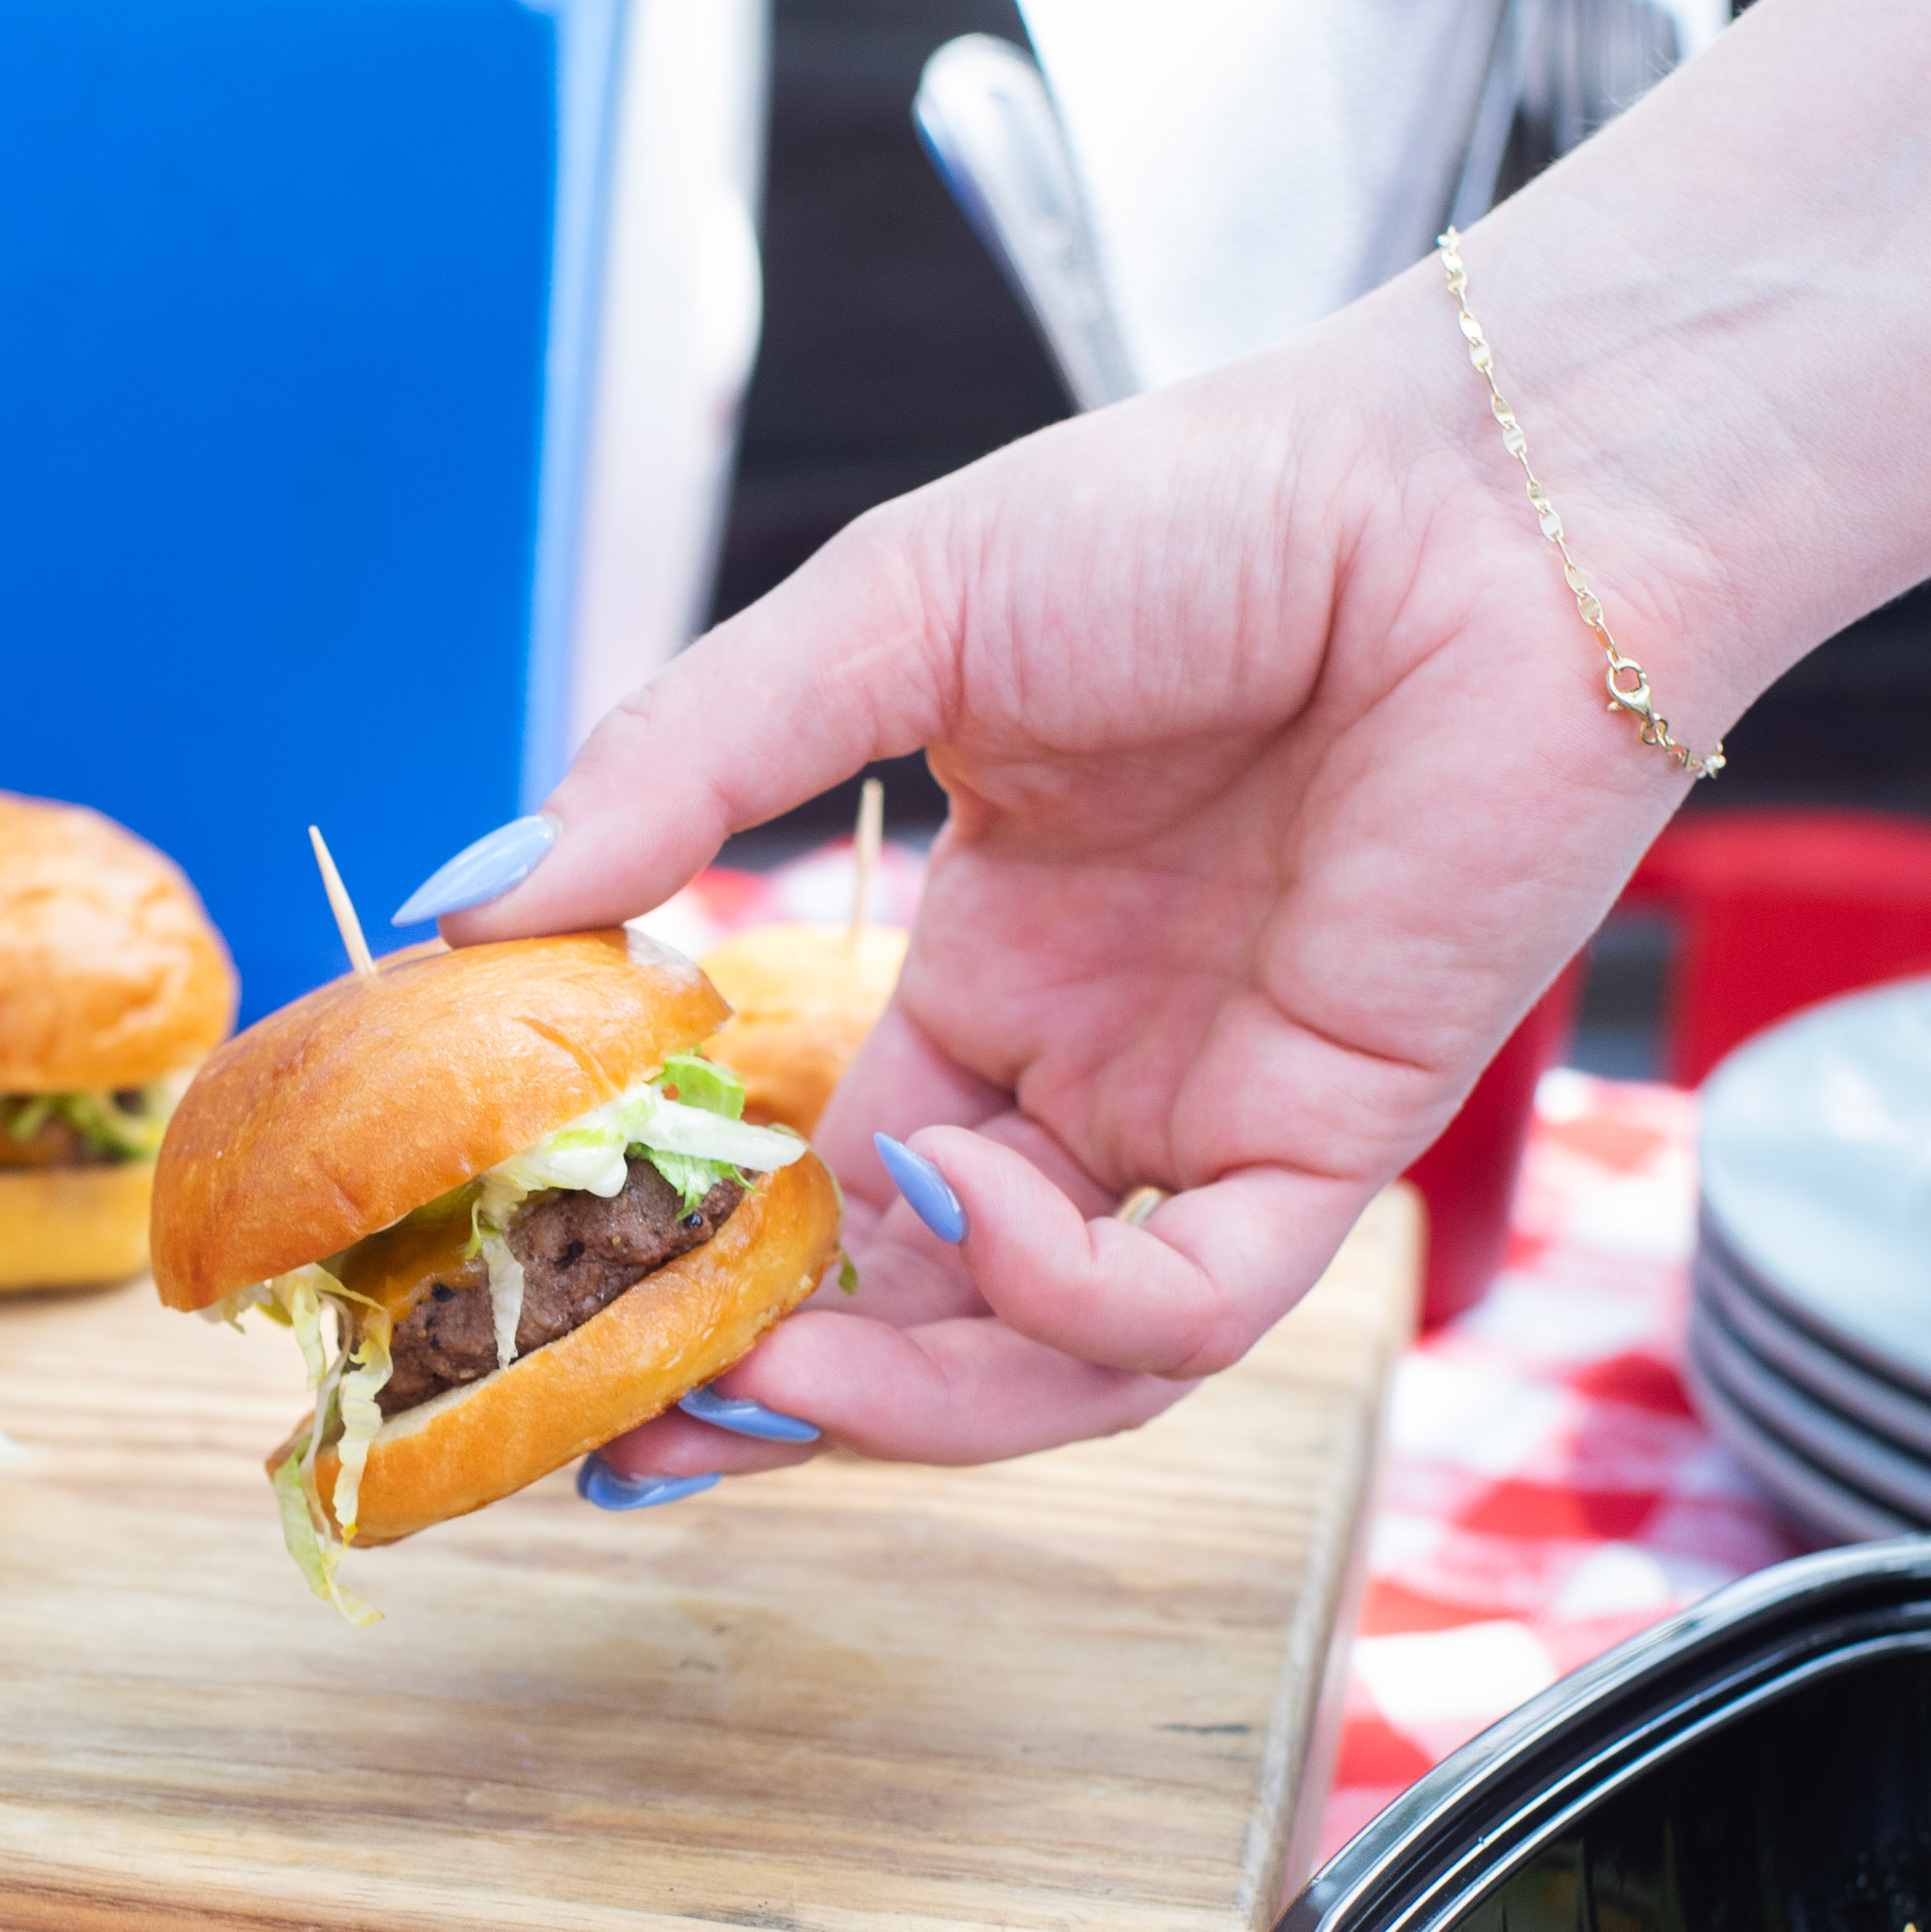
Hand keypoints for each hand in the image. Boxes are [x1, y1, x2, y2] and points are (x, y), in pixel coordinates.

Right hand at [460, 264, 1746, 1473]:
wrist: (1467, 487)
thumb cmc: (1203, 511)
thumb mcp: (883, 622)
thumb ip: (678, 768)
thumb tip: (463, 898)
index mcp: (994, 965)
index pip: (833, 1182)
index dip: (710, 1265)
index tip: (569, 1311)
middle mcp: (1096, 1065)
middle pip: (922, 1307)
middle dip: (778, 1397)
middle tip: (632, 1444)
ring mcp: (1207, 1108)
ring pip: (1054, 1356)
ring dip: (910, 1396)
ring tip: (774, 1378)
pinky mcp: (1332, 1134)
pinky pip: (1184, 1306)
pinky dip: (1059, 1302)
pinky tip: (966, 1203)